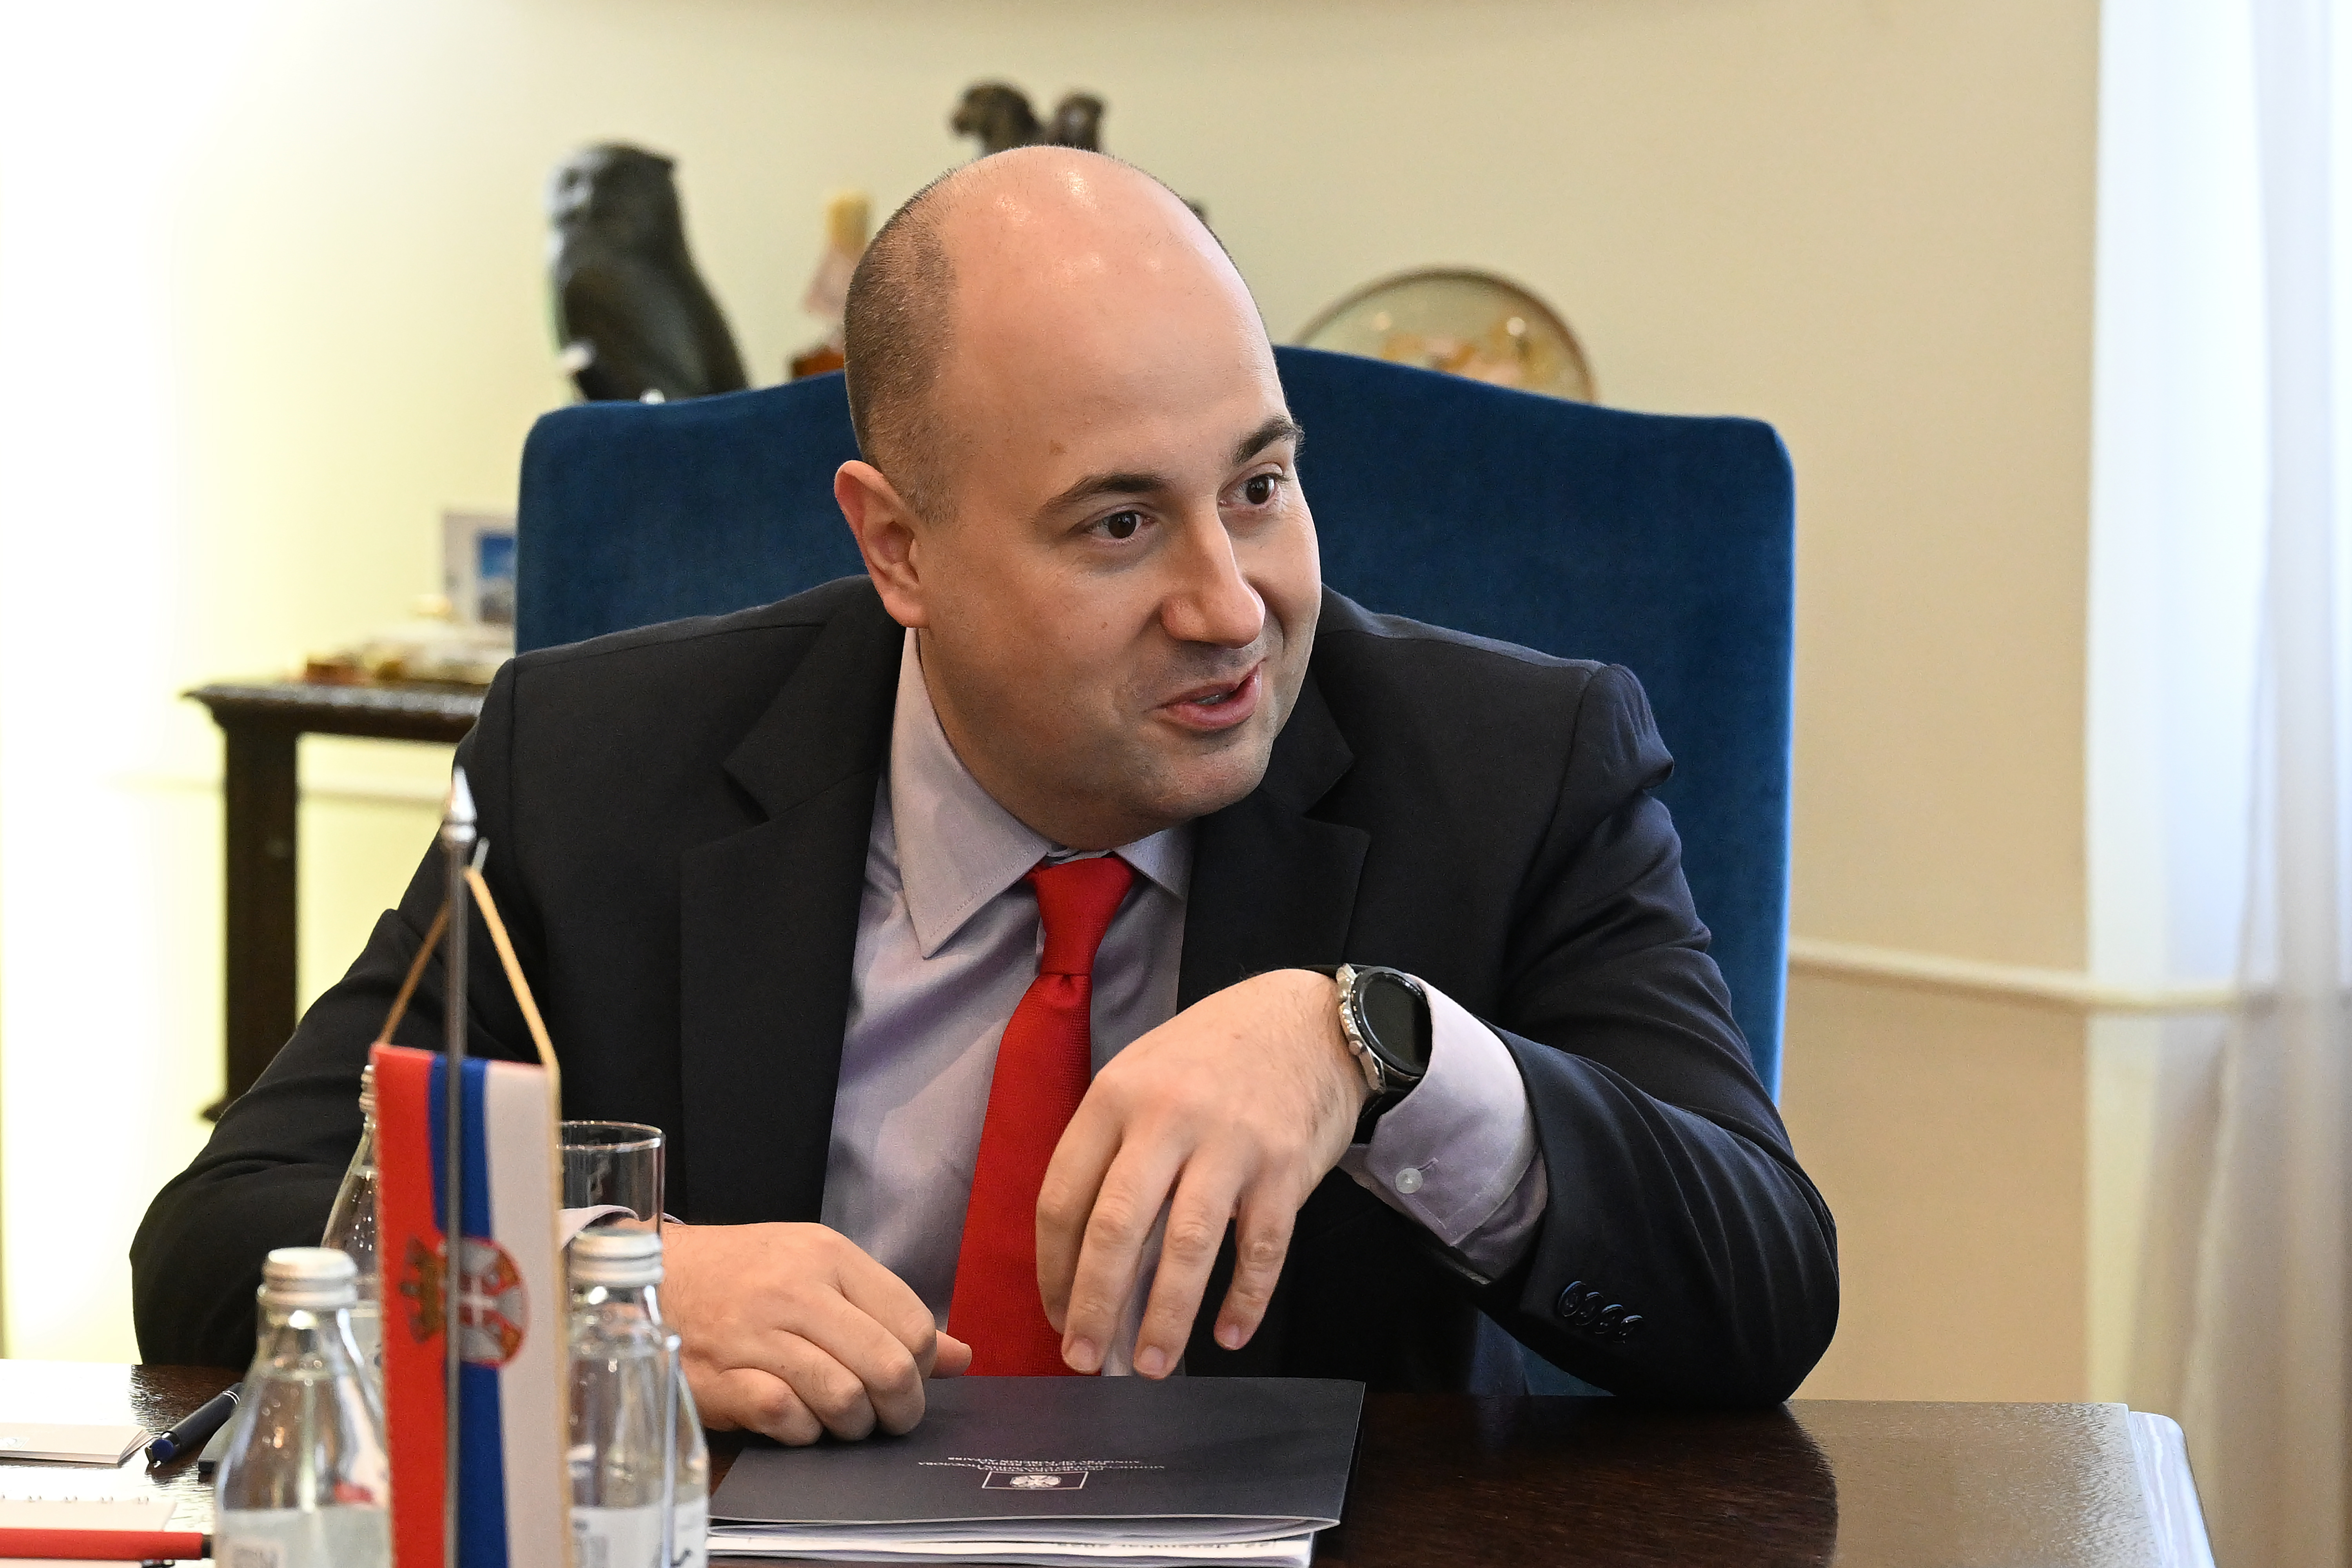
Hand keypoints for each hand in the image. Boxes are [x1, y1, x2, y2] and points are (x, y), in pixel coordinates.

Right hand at [661, 1221, 970, 1444]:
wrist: (653, 1275)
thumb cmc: (746, 1274)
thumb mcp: (820, 1269)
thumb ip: (889, 1311)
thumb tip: (960, 1357)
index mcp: (828, 1256)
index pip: (911, 1323)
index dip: (922, 1366)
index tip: (909, 1380)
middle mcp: (795, 1290)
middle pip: (887, 1365)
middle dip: (901, 1407)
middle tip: (889, 1417)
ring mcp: (754, 1333)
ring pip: (842, 1395)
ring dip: (853, 1424)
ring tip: (845, 1421)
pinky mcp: (720, 1375)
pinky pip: (785, 1417)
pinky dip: (803, 1431)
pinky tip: (798, 1421)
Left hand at [1037, 968, 1370, 1376]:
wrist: (1310, 1018)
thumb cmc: (1212, 1057)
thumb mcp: (1143, 1076)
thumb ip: (1112, 1153)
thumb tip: (1085, 1262)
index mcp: (1116, 1096)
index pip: (1064, 1197)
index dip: (1054, 1269)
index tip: (1058, 1315)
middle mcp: (1168, 1117)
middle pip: (1115, 1228)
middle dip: (1095, 1306)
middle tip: (1085, 1361)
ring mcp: (1230, 1142)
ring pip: (1186, 1246)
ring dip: (1165, 1316)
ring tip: (1152, 1365)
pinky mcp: (1285, 1166)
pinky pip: (1261, 1247)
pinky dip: (1245, 1298)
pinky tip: (1228, 1334)